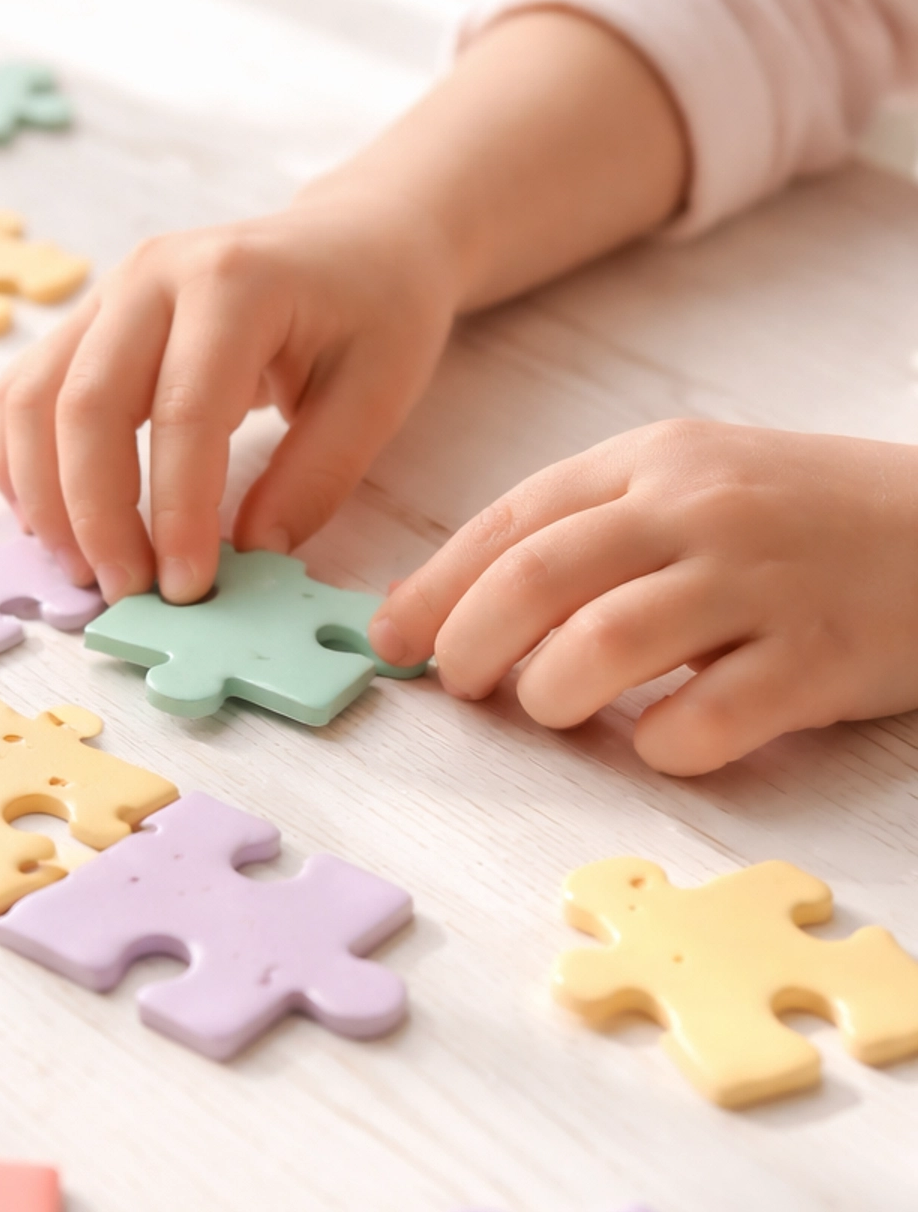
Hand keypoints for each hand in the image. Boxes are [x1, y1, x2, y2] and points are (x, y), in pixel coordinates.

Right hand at [0, 8, 687, 608]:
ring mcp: (109, 293)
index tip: (187, 588)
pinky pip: (23, 393)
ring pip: (33, 398)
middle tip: (128, 594)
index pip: (184, 410)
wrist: (355, 237)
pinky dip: (21, 464)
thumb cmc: (375, 309)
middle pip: (86, 404)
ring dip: (44, 497)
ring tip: (85, 571)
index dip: (176, 510)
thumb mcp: (378, 392)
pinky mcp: (88, 321)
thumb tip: (250, 558)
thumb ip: (315, 476)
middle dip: (96, 515)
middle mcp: (153, 274)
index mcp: (235, 281)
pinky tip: (52, 524)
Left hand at [368, 420, 917, 773]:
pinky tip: (664, 741)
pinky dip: (658, 749)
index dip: (436, 590)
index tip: (393, 641)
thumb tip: (448, 606)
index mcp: (656, 462)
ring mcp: (760, 584)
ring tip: (560, 711)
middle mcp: (700, 511)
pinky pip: (701, 724)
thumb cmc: (807, 524)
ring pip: (601, 648)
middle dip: (471, 646)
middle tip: (466, 687)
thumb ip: (586, 535)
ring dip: (552, 696)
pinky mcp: (816, 662)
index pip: (512, 522)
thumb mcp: (696, 489)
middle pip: (535, 581)